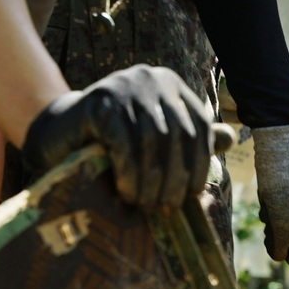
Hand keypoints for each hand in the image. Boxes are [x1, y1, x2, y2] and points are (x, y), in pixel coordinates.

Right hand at [21, 64, 211, 209]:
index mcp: (171, 85)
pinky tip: (127, 192)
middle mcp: (150, 79)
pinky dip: (130, 172)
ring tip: (146, 206)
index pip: (199, 125)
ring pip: (153, 141)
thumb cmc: (113, 141)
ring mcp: (124, 86)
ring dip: (152, 180)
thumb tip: (230, 138)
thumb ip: (191, 138)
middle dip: (176, 177)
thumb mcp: (157, 139)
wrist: (58, 133)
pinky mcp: (99, 102)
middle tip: (168, 208)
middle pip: (179, 135)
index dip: (201, 163)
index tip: (193, 195)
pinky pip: (125, 143)